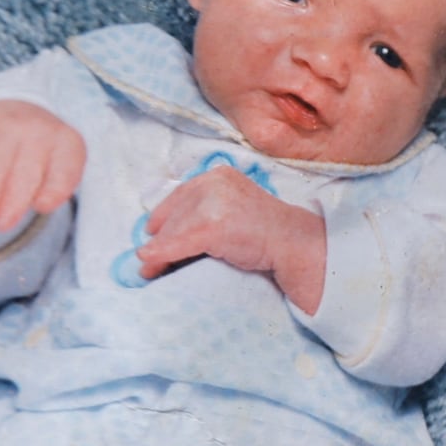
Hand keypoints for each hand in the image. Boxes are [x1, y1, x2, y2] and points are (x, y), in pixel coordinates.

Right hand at [0, 98, 88, 239]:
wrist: (23, 112)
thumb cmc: (43, 154)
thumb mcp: (59, 168)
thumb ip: (52, 186)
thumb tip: (38, 203)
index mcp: (65, 142)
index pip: (65, 166)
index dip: (54, 186)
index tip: (41, 206)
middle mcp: (37, 129)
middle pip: (26, 169)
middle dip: (14, 199)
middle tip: (1, 225)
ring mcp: (5, 125)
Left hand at [133, 160, 327, 310]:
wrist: (295, 245)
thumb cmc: (267, 233)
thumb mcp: (232, 210)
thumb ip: (205, 212)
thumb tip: (163, 233)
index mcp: (218, 176)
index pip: (180, 196)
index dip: (164, 218)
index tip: (153, 236)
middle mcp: (214, 183)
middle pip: (174, 215)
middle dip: (160, 240)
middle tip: (149, 262)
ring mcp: (214, 204)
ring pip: (174, 231)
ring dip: (160, 253)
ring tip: (150, 270)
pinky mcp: (213, 226)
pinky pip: (179, 244)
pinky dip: (162, 255)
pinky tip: (150, 263)